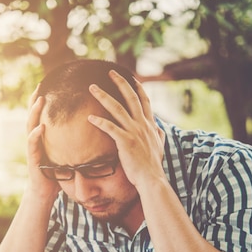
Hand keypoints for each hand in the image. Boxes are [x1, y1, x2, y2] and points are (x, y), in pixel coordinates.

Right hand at [25, 88, 59, 199]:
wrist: (45, 192)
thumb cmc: (56, 172)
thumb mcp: (65, 152)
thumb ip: (70, 141)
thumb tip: (89, 130)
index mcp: (42, 136)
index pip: (42, 114)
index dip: (44, 99)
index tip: (50, 83)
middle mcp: (35, 139)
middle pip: (33, 114)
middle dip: (35, 99)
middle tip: (41, 84)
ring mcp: (32, 148)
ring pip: (30, 125)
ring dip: (34, 112)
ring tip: (40, 99)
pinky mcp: (33, 158)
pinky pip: (33, 144)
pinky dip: (35, 135)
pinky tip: (41, 127)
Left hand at [87, 70, 165, 188]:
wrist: (151, 179)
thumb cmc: (153, 165)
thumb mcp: (160, 147)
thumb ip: (159, 135)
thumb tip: (160, 129)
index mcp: (149, 125)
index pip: (144, 100)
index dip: (137, 87)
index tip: (130, 77)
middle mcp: (142, 125)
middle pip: (130, 98)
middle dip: (120, 83)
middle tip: (110, 72)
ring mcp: (134, 132)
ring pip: (117, 108)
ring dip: (104, 96)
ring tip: (92, 88)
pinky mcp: (125, 141)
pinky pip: (110, 127)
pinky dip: (100, 121)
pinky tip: (90, 117)